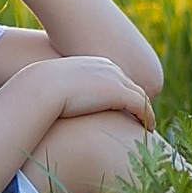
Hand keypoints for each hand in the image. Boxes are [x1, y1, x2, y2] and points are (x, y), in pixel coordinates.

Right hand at [16, 54, 154, 129]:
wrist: (43, 87)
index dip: (125, 95)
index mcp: (97, 64)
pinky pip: (141, 106)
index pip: (119, 79)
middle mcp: (110, 68)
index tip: (128, 110)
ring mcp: (115, 79)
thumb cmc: (43, 89)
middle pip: (133, 86)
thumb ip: (69, 91)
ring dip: (146, 111)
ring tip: (147, 126)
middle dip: (139, 102)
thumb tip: (69, 104)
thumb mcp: (58, 87)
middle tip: (143, 119)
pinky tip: (148, 128)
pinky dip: (147, 117)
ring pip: (140, 96)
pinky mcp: (119, 93)